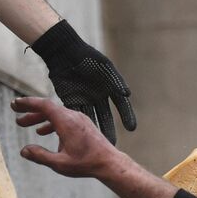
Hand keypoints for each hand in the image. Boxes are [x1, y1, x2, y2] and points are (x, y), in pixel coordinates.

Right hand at [13, 96, 123, 177]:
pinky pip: (63, 119)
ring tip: (24, 124)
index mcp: (66, 122)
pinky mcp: (82, 124)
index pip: (44, 105)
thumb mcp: (60, 163)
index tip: (15, 104)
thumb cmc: (86, 163)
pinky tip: (43, 132)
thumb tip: (23, 151)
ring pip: (55, 114)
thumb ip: (40, 156)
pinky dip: (51, 123)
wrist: (108, 162)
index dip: (28, 103)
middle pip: (48, 108)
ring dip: (39, 118)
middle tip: (15, 112)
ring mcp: (79, 119)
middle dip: (30, 110)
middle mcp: (73, 116)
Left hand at [29, 20, 135, 143]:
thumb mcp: (104, 67)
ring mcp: (84, 99)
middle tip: (113, 145)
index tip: (132, 128)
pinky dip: (76, 124)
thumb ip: (115, 80)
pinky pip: (73, 115)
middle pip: (105, 117)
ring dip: (92, 132)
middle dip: (109, 130)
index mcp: (109, 87)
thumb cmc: (86, 57)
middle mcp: (98, 96)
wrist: (64, 52)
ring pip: (90, 119)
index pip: (121, 105)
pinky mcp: (70, 100)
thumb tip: (127, 95)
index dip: (127, 115)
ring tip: (95, 145)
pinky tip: (78, 136)